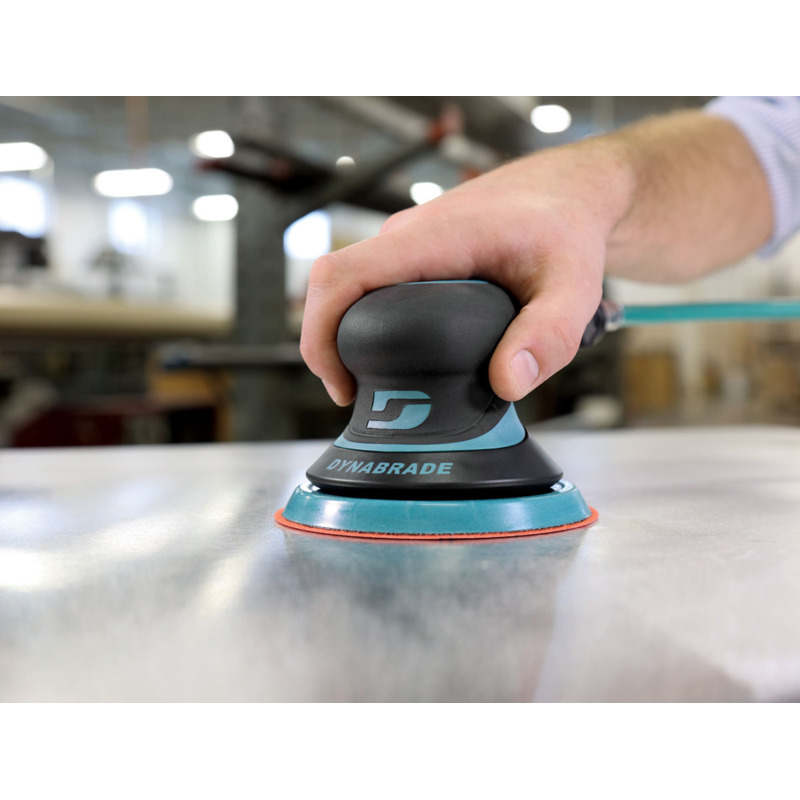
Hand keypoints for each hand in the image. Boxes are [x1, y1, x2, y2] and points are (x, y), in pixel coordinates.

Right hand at [300, 141, 632, 405]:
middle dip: (329, 346)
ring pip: (351, 288)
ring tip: (376, 386)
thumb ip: (548, 336)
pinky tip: (396, 358)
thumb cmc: (568, 228)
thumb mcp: (574, 287)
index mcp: (433, 237)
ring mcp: (407, 243)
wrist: (567, 192)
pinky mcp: (414, 254)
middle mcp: (408, 236)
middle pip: (334, 288)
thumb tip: (506, 384)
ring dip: (346, 335)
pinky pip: (373, 286)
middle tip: (358, 397)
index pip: (343, 275)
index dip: (321, 332)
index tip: (341, 383)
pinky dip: (368, 324)